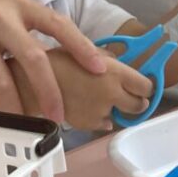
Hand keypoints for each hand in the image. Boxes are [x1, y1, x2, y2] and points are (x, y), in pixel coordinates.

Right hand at [0, 0, 105, 121]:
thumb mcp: (5, 8)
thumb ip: (31, 30)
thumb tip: (70, 61)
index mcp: (18, 6)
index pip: (58, 24)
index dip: (81, 47)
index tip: (100, 69)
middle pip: (34, 60)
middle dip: (50, 92)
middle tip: (59, 116)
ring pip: (2, 82)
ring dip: (16, 108)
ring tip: (26, 123)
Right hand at [15, 48, 151, 131]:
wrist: (31, 82)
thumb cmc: (58, 61)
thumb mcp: (86, 51)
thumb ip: (108, 61)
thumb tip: (123, 66)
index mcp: (114, 72)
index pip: (146, 86)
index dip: (145, 86)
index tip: (141, 86)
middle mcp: (112, 94)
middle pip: (139, 106)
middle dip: (136, 102)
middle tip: (127, 97)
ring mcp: (100, 112)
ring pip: (120, 116)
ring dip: (114, 110)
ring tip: (97, 98)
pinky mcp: (88, 125)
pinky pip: (102, 123)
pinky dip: (98, 118)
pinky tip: (85, 106)